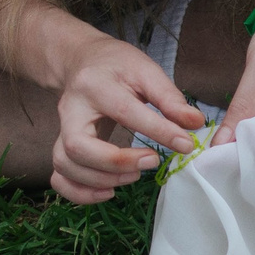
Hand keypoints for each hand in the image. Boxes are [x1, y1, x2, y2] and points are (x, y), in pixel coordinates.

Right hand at [50, 33, 204, 204]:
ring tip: (134, 175)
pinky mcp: (60, 147)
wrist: (82, 61)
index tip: (186, 145)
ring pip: (65, 165)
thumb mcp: (146, 70)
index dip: (157, 132)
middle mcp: (71, 110)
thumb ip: (169, 98)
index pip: (124, 112)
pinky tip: (108, 192)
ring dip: (100, 180)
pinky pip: (59, 178)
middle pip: (78, 146)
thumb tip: (195, 124)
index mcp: (95, 85)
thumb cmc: (117, 66)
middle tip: (152, 161)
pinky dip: (79, 193)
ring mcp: (61, 131)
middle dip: (116, 162)